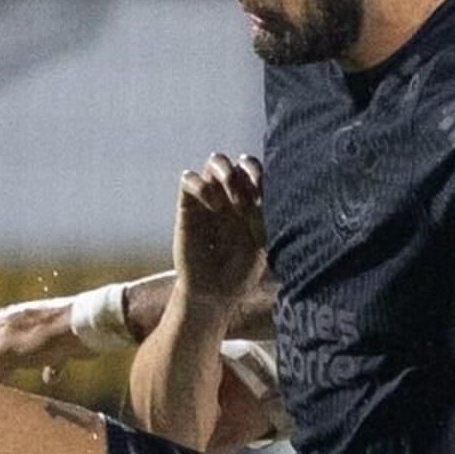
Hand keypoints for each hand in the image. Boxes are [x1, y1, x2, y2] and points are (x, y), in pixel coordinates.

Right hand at [0, 294, 82, 378]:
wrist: (89, 326)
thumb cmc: (44, 336)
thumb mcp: (4, 346)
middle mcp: (15, 326)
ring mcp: (38, 333)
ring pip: (16, 357)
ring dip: (5, 371)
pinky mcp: (60, 343)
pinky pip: (48, 359)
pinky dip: (46, 368)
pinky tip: (49, 378)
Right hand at [172, 155, 266, 302]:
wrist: (214, 292)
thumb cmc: (242, 270)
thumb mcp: (262, 243)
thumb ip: (265, 216)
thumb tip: (267, 192)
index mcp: (255, 200)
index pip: (260, 171)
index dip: (263, 175)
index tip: (264, 196)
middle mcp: (233, 194)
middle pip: (241, 161)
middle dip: (247, 173)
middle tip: (249, 200)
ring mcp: (210, 198)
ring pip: (215, 161)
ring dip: (226, 173)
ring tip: (232, 201)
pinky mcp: (188, 206)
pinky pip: (189, 179)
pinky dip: (202, 186)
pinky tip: (214, 206)